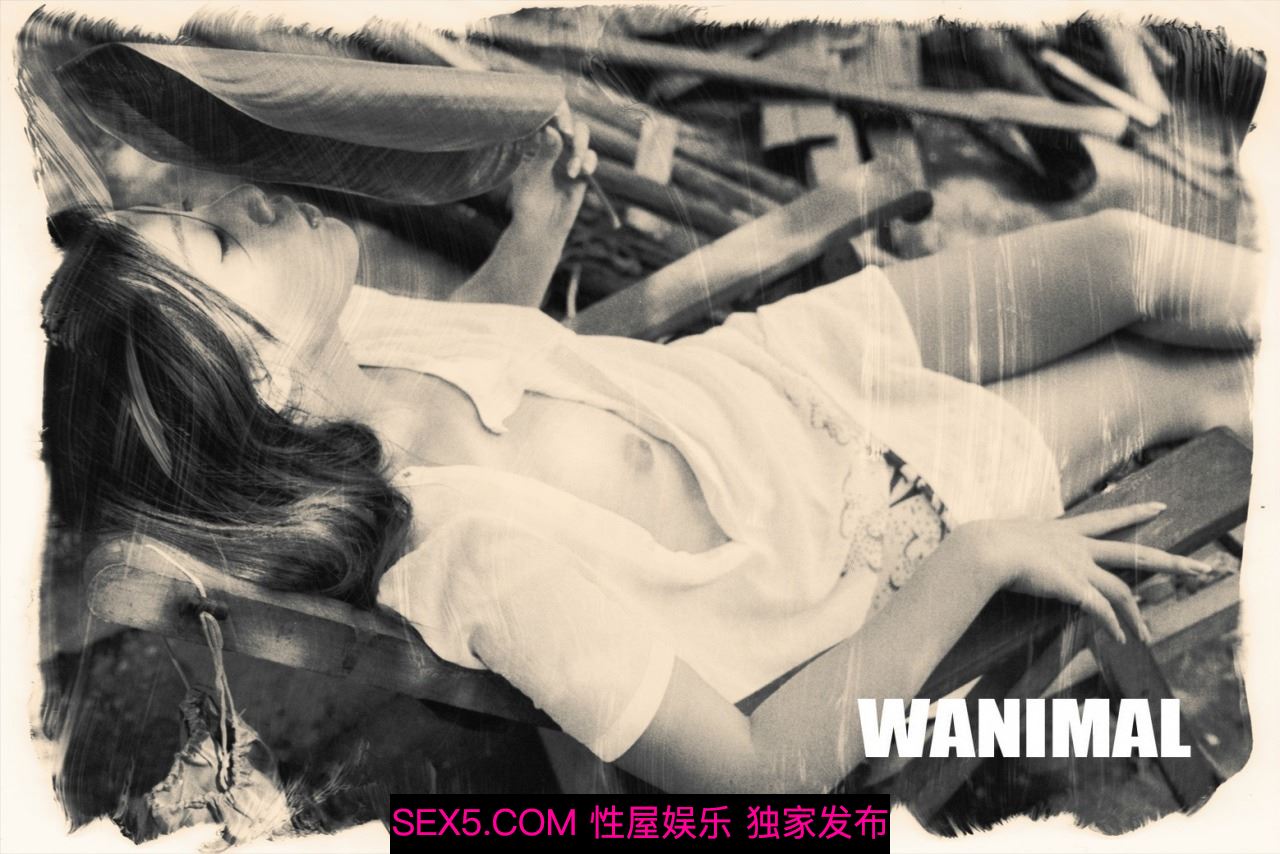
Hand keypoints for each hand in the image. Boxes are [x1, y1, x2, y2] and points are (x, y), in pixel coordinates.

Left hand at [508, 101, 598, 235]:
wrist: (542, 229)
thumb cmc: (528, 203)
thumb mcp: (533, 178)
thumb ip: (545, 154)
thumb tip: (554, 131)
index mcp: (534, 141)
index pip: (545, 116)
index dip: (554, 109)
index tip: (557, 113)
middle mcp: (551, 144)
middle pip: (568, 121)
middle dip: (571, 126)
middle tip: (567, 134)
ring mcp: (567, 156)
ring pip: (582, 136)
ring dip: (579, 148)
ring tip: (572, 170)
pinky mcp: (581, 170)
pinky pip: (590, 157)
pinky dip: (588, 162)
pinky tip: (581, 173)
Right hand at [952, 503, 1213, 643]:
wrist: (983, 550)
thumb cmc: (981, 546)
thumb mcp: (1001, 538)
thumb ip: (1008, 544)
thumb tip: (985, 545)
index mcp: (1062, 530)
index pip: (1107, 519)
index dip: (1134, 512)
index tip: (1159, 506)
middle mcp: (1077, 546)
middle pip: (1134, 553)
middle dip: (1169, 563)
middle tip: (1199, 568)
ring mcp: (1078, 567)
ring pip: (1122, 590)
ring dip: (1135, 616)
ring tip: (1148, 635)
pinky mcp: (1074, 588)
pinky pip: (1101, 611)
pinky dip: (1113, 625)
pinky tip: (1122, 639)